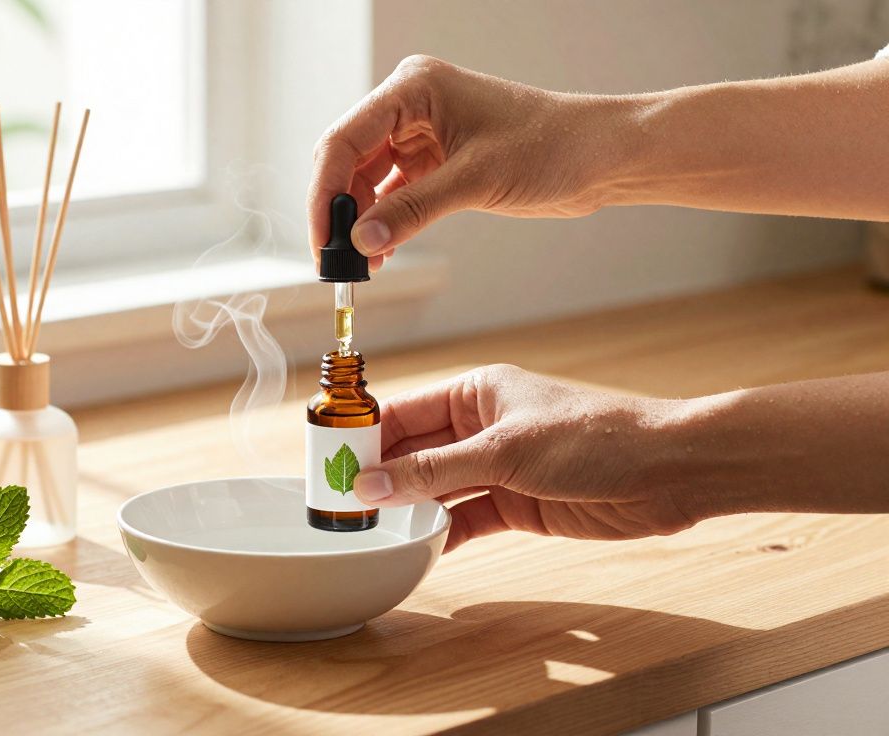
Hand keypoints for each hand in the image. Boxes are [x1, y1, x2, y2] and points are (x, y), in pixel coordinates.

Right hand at [308, 55, 621, 265]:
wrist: (601, 156)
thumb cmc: (551, 146)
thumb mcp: (475, 180)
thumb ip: (412, 210)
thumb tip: (360, 241)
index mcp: (413, 88)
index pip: (345, 139)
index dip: (326, 192)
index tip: (323, 238)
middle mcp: (410, 105)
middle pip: (348, 159)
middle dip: (339, 209)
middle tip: (335, 258)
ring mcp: (420, 133)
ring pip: (366, 180)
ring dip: (361, 221)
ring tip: (362, 264)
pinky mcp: (435, 160)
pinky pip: (393, 192)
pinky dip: (385, 222)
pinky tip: (381, 252)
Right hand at [354, 364, 696, 552]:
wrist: (668, 472)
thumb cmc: (595, 436)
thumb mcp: (505, 451)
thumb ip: (435, 471)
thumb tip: (373, 482)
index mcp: (476, 392)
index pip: (403, 413)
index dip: (364, 437)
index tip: (330, 463)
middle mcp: (482, 427)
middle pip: (414, 453)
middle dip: (380, 478)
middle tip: (341, 506)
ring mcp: (499, 467)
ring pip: (436, 489)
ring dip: (408, 509)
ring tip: (370, 530)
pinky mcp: (517, 504)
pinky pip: (465, 519)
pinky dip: (442, 533)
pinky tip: (416, 547)